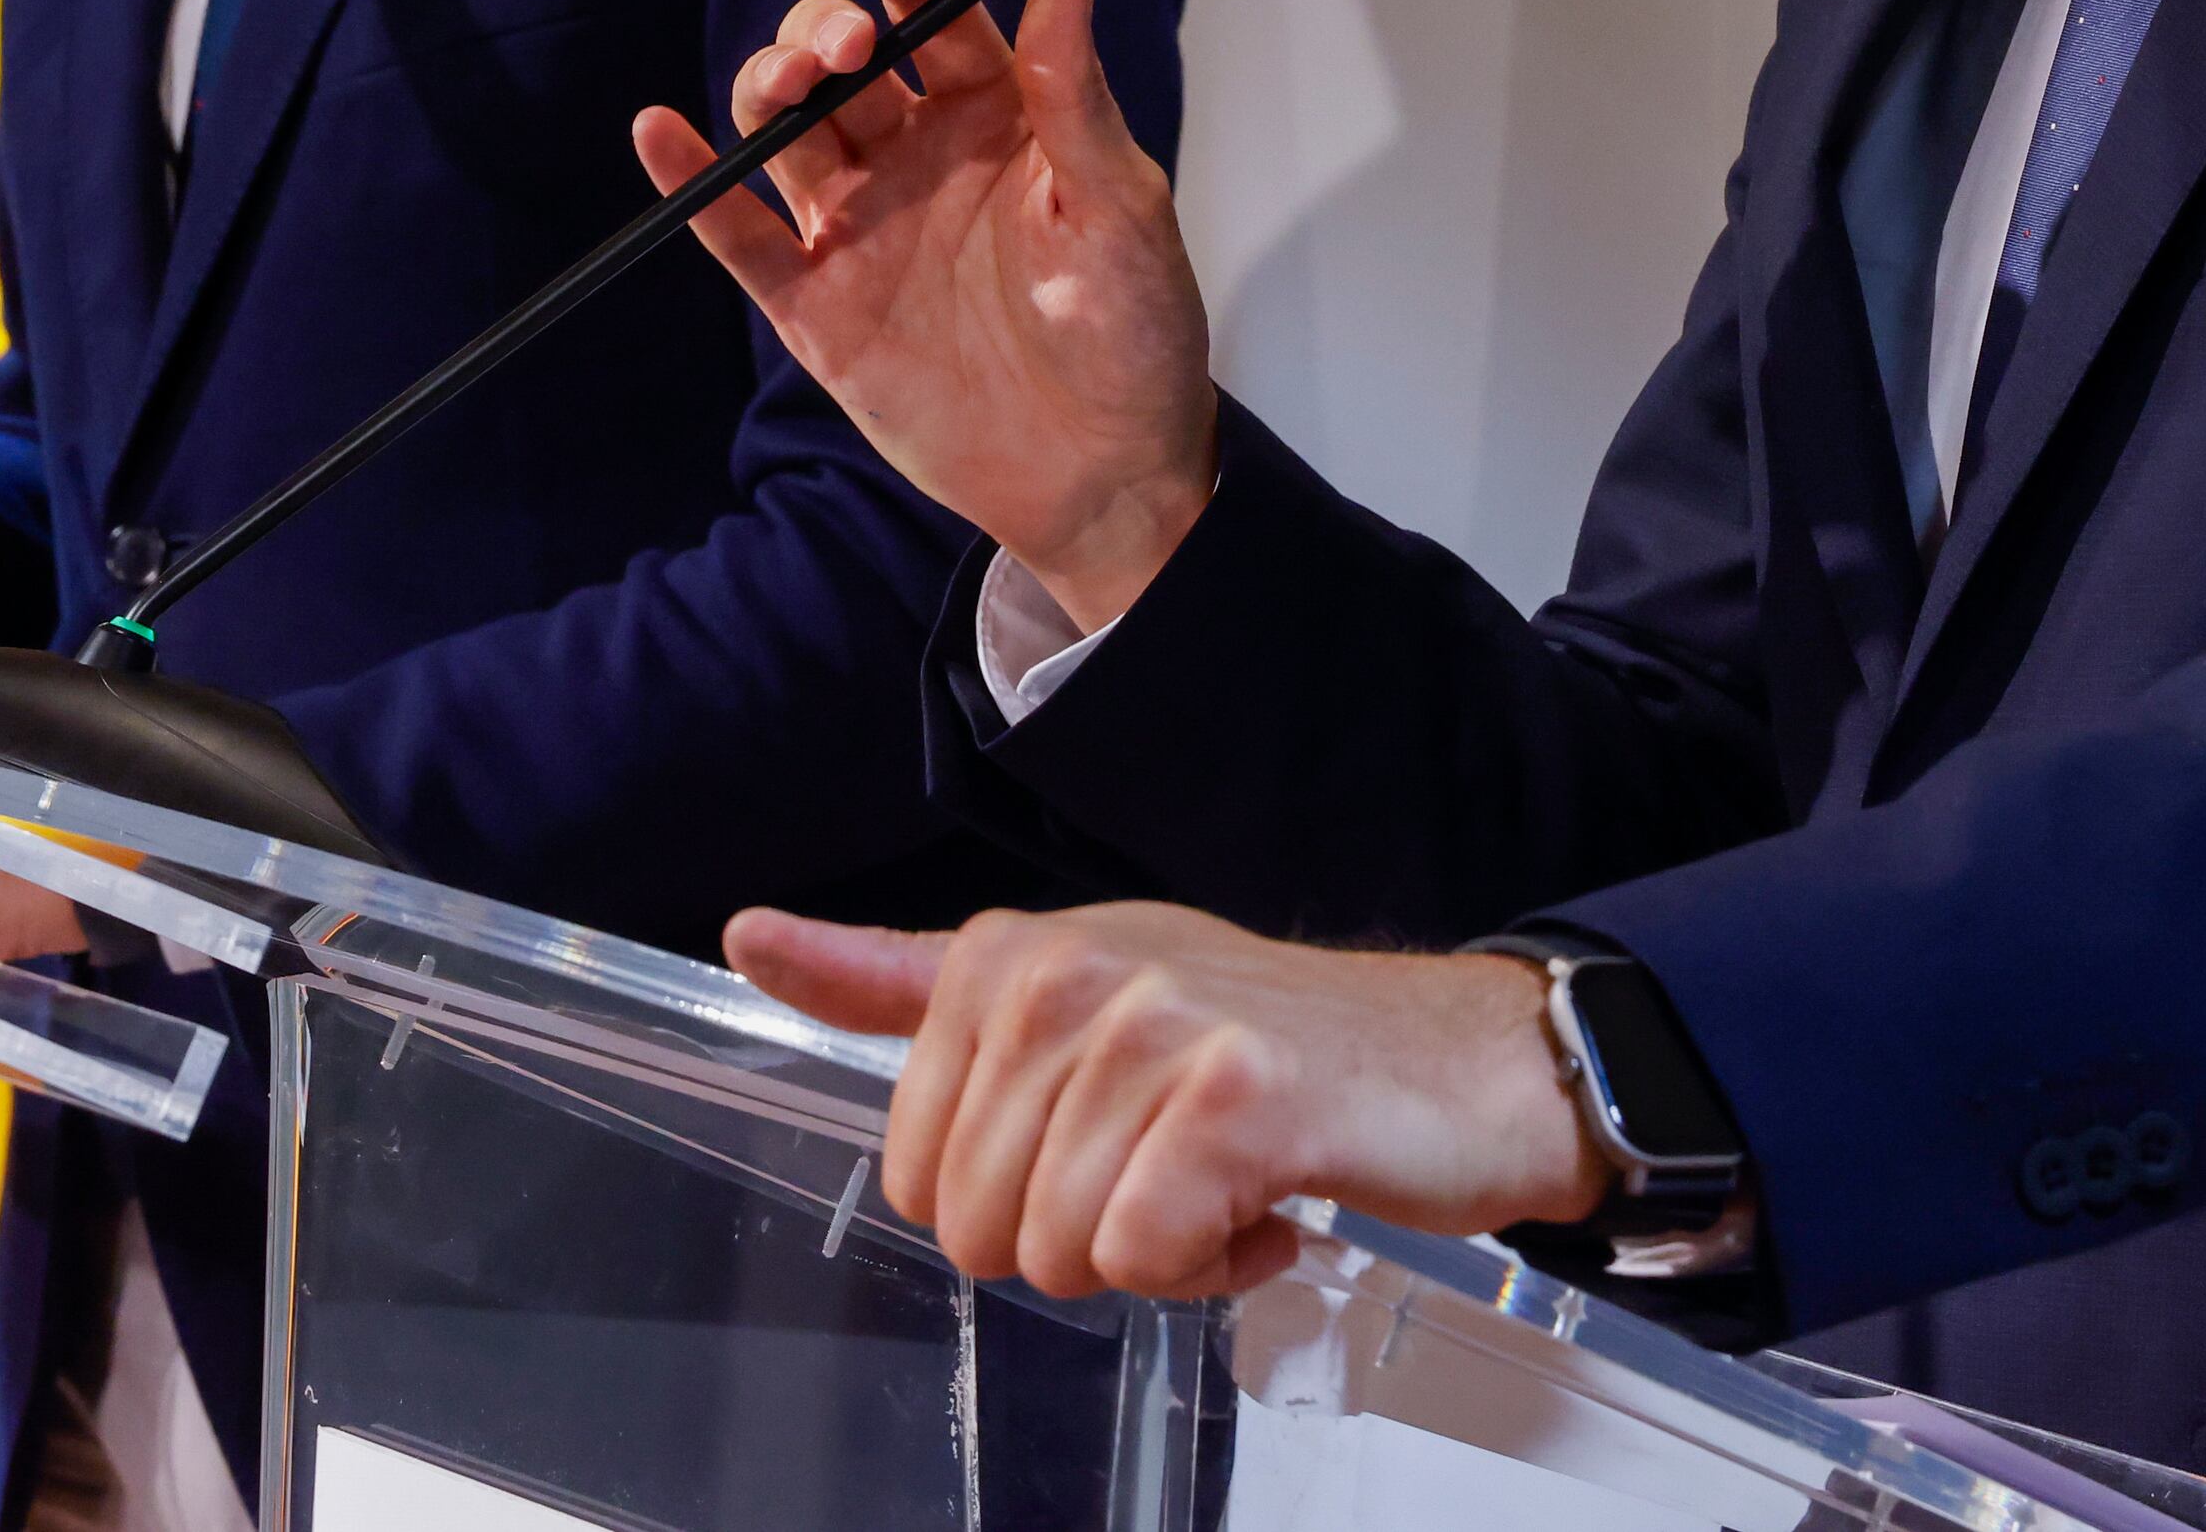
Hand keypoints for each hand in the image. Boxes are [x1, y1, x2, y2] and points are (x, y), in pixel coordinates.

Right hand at [631, 0, 1217, 629]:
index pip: (938, 27)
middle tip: (844, 49)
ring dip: (768, 89)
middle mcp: (919, 160)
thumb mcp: (1120, 206)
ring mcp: (861, 228)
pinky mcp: (816, 304)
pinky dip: (692, 182)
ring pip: (787, 130)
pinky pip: (741, 235)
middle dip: (825, 34)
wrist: (1102, 474)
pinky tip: (660, 131)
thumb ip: (1074, 95)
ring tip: (785, 85)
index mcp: (999, 122)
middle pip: (842, 65)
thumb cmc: (1134, 333)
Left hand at [723, 902, 1607, 1300]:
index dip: (1011, 1195)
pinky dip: (1211, 1267)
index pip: (917, 1168)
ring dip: (1156, 1251)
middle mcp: (1068, 974)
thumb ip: (902, 977)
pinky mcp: (1232, 1100)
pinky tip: (1266, 1199)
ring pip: (1063, 1250)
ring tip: (1224, 1172)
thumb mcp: (1071, 986)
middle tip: (1173, 1160)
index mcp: (1009, 956)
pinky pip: (1145, 1259)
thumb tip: (751, 939)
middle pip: (982, 1226)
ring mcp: (1151, 1029)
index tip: (1092, 1139)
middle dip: (1082, 1231)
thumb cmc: (1261, 1044)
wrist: (1453, 1061)